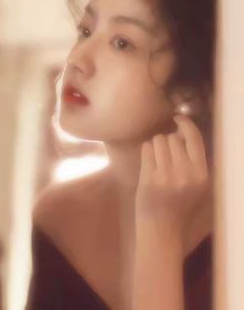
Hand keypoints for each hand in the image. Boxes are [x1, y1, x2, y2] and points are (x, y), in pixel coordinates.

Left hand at [135, 115, 208, 234]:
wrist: (161, 229)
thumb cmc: (179, 207)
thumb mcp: (196, 186)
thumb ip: (193, 162)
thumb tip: (181, 133)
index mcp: (202, 175)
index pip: (195, 139)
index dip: (186, 124)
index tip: (178, 117)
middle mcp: (186, 173)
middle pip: (173, 138)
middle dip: (167, 141)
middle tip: (164, 155)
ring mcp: (166, 176)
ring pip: (158, 140)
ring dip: (155, 145)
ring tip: (156, 160)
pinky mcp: (149, 178)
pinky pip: (146, 149)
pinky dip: (146, 152)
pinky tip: (148, 163)